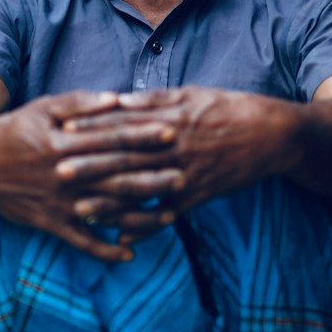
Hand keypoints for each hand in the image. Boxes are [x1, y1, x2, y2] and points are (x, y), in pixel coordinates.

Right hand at [0, 89, 185, 260]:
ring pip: (106, 212)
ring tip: (171, 214)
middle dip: (152, 175)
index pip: (110, 139)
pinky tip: (131, 253)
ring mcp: (58, 204)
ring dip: (139, 215)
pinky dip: (105, 250)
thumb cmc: (12, 131)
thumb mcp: (42, 109)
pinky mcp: (50, 224)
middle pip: (115, 176)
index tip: (171, 131)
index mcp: (63, 144)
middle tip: (185, 173)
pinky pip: (82, 242)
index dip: (142, 136)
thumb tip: (118, 97)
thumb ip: (80, 103)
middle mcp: (64, 176)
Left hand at [57, 86, 299, 222]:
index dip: (92, 127)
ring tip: (81, 210)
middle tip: (58, 172)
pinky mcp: (200, 195)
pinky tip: (123, 237)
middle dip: (91, 165)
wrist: (273, 135)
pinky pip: (168, 213)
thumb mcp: (192, 94)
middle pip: (126, 157)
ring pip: (143, 188)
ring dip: (111, 201)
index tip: (63, 130)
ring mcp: (187, 173)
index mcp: (170, 118)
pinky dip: (146, 226)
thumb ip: (155, 99)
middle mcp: (174, 146)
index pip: (123, 122)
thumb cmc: (230, 109)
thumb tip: (119, 99)